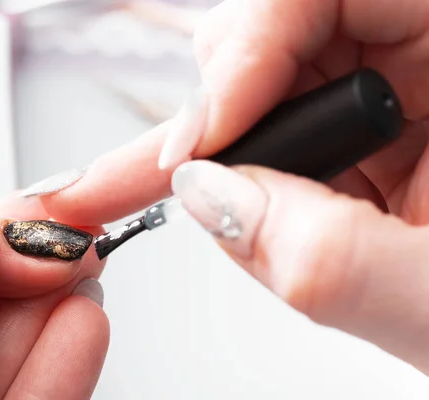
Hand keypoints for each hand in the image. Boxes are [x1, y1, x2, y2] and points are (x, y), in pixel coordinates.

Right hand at [24, 0, 428, 375]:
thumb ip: (334, 257)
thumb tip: (210, 198)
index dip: (254, 45)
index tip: (211, 139)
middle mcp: (423, 67)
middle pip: (281, 28)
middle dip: (224, 101)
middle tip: (188, 172)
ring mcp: (383, 103)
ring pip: (262, 83)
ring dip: (221, 142)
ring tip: (196, 193)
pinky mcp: (353, 144)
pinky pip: (270, 134)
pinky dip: (230, 170)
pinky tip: (214, 197)